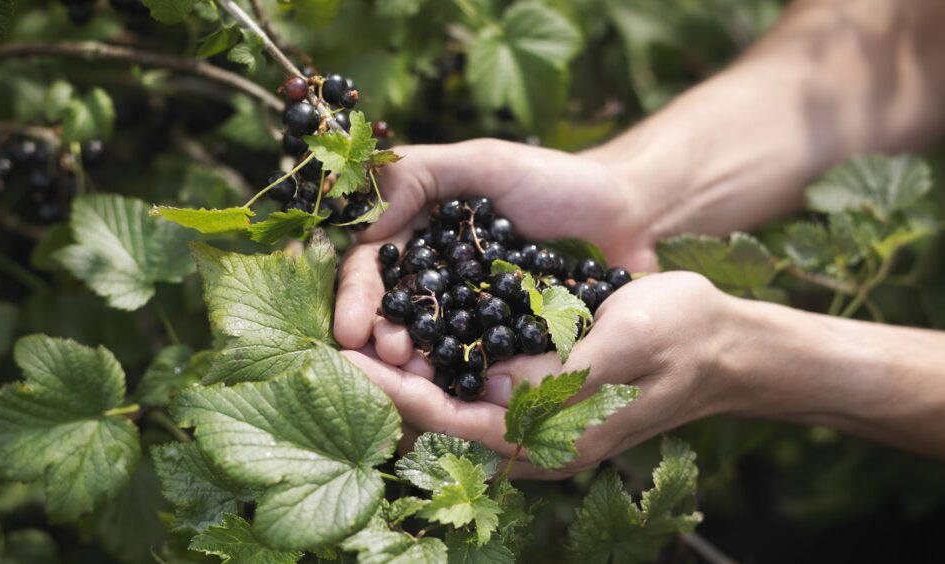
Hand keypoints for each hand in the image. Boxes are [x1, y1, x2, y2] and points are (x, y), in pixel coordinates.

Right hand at [334, 139, 656, 365]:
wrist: (631, 215)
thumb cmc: (557, 181)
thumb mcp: (484, 162)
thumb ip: (417, 174)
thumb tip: (362, 221)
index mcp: (418, 238)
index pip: (371, 270)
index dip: (358, 299)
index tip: (351, 329)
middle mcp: (437, 283)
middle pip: (394, 316)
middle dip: (381, 339)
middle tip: (389, 357)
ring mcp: (472, 320)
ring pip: (430, 348)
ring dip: (415, 368)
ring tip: (413, 378)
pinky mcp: (508, 349)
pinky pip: (480, 368)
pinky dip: (464, 381)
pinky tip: (457, 393)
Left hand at [344, 271, 737, 478]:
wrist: (722, 341)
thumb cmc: (680, 339)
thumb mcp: (620, 347)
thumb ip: (554, 376)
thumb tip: (484, 389)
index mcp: (548, 439)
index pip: (449, 423)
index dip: (393, 393)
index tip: (346, 361)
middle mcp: (531, 437)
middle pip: (438, 416)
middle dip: (388, 381)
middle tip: (337, 340)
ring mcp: (533, 414)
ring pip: (451, 396)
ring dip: (407, 366)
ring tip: (360, 328)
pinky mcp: (537, 387)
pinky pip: (474, 377)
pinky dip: (440, 354)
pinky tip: (413, 321)